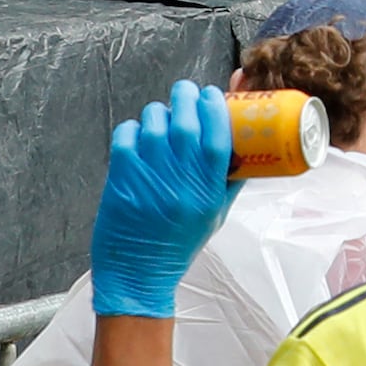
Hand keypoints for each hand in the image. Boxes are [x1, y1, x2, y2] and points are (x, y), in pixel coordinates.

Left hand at [92, 79, 238, 315]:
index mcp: (208, 192)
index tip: (213, 94)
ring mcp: (148, 176)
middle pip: (186, 121)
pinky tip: (138, 136)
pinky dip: (132, 127)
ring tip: (161, 119)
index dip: (216, 108)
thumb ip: (228, 183)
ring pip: (155, 121)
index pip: (217, 137)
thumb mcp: (214, 216)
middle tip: (186, 92)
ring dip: (159, 112)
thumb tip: (243, 149)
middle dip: (187, 96)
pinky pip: (127, 133)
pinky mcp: (121, 176)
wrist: (137, 274)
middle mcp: (180, 181)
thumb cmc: (177, 246)